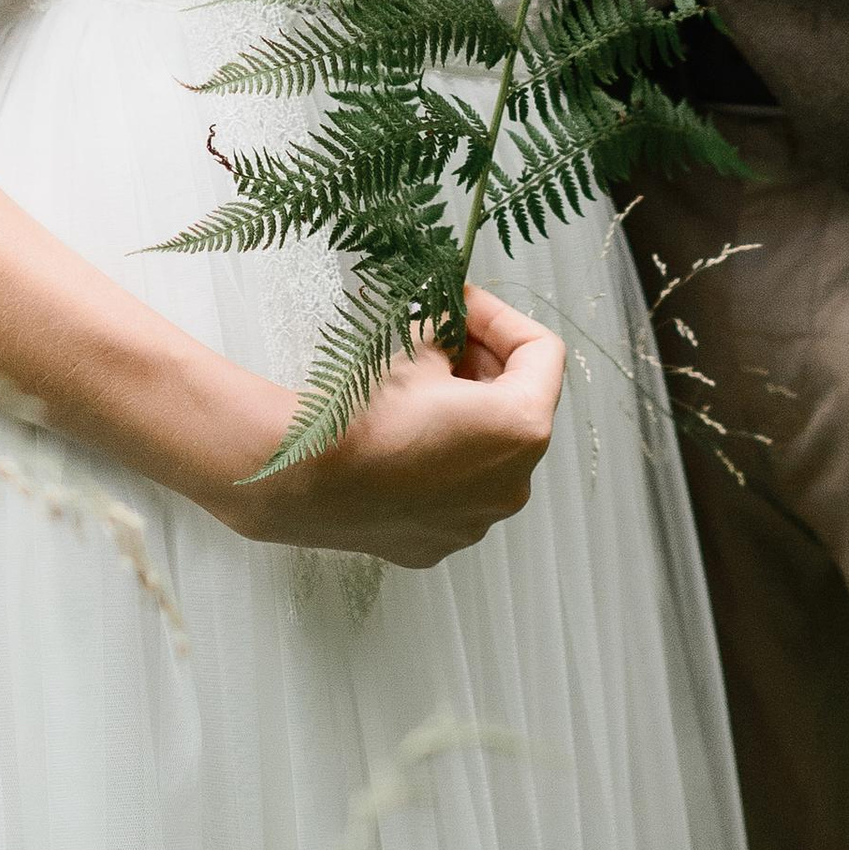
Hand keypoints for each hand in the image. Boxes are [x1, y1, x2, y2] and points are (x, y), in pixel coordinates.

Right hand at [230, 288, 564, 569]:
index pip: (543, 353)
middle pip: (521, 404)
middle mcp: (514, 484)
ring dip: (467, 413)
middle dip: (485, 365)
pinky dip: (443, 459)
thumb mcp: (420, 347)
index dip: (502, 318)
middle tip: (442, 339)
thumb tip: (456, 323)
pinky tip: (401, 439)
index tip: (463, 307)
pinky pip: (457, 490)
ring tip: (420, 389)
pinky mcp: (443, 542)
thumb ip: (454, 329)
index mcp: (523, 428)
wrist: (305, 474)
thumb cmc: (369, 408)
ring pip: (491, 451)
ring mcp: (479, 521)